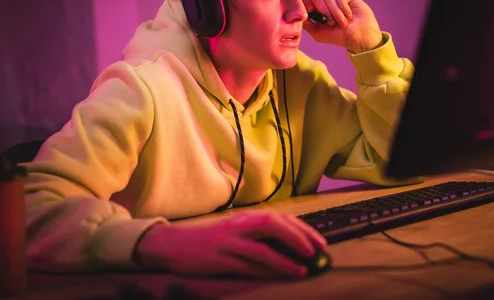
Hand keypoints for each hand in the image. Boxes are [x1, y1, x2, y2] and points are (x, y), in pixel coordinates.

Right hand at [134, 210, 326, 278]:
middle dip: (298, 237)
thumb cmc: (210, 241)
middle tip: (317, 251)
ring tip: (304, 269)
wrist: (174, 245)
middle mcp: (240, 226)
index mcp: (246, 218)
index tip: (319, 241)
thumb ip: (259, 236)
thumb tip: (290, 246)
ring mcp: (230, 243)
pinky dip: (268, 270)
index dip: (302, 229)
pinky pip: (248, 265)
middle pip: (274, 225)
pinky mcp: (221, 259)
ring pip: (263, 248)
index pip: (280, 218)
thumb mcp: (237, 232)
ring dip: (286, 259)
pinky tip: (282, 275)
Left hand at [303, 0, 383, 52]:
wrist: (359, 37)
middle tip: (331, 23)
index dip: (306, 3)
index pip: (307, 1)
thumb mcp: (318, 33)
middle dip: (323, 11)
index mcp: (318, 12)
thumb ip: (307, 24)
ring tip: (343, 23)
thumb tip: (296, 14)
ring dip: (335, 13)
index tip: (310, 10)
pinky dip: (343, 8)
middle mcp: (326, 4)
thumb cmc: (339, 37)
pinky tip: (349, 16)